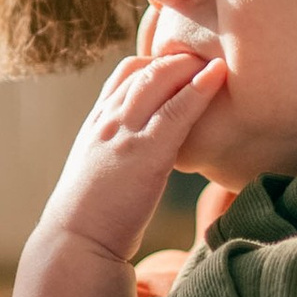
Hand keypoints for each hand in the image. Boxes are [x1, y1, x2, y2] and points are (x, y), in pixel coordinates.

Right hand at [40, 45, 225, 261]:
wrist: (77, 240)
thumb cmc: (91, 216)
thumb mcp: (98, 170)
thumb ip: (117, 151)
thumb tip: (139, 153)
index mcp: (97, 122)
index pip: (125, 73)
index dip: (154, 61)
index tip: (179, 63)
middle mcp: (109, 119)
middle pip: (144, 69)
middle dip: (176, 57)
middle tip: (204, 56)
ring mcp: (126, 132)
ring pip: (159, 80)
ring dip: (189, 65)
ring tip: (215, 59)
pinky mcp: (147, 151)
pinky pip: (177, 110)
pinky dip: (200, 88)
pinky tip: (218, 75)